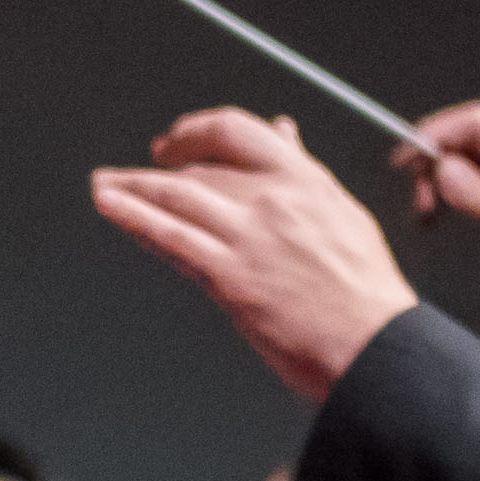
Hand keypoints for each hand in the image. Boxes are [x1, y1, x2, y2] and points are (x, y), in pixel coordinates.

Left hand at [90, 108, 418, 400]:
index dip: (196, 132)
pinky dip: (133, 216)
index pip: (237, 132)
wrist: (376, 348)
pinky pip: (171, 236)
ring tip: (103, 185)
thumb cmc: (365, 295)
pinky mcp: (231, 275)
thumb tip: (283, 132)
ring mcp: (250, 235)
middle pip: (201, 169)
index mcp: (306, 180)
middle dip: (158, 170)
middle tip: (131, 174)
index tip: (178, 142)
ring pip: (177, 195)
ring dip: (131, 187)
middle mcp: (275, 198)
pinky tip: (110, 206)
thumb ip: (305, 172)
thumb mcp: (342, 215)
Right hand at [395, 100, 479, 342]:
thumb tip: (443, 169)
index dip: (441, 132)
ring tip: (424, 210)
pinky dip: (445, 197)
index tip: (409, 155)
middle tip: (416, 191)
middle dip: (436, 158)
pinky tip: (434, 217)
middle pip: (469, 140)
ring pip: (464, 163)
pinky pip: (468, 188)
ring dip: (438, 180)